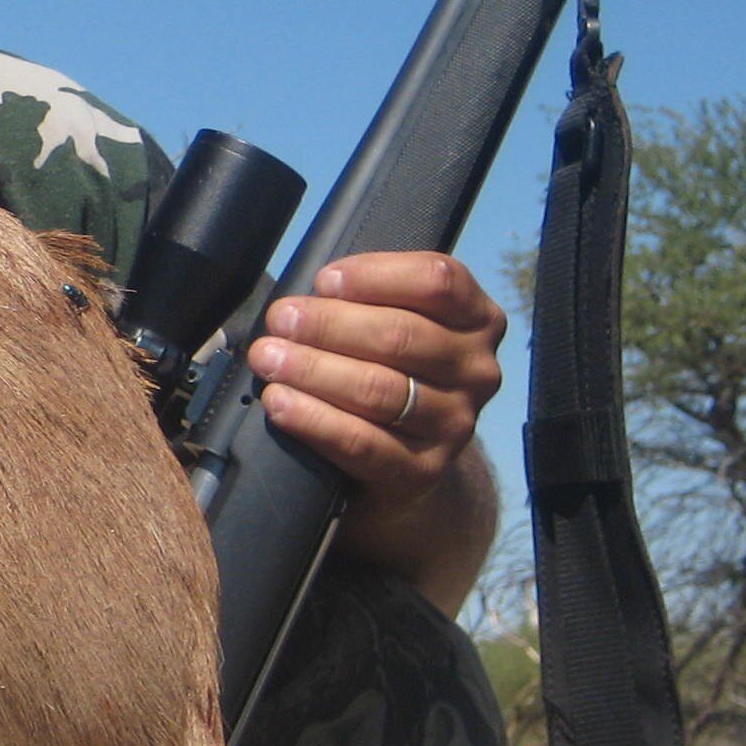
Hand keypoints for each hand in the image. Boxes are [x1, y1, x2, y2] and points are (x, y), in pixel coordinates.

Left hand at [246, 251, 506, 611]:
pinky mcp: (426, 469)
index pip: (438, 281)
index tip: (324, 281)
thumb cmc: (385, 369)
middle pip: (401, 335)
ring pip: (380, 389)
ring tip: (269, 359)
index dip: (376, 276)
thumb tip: (303, 300)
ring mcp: (456, 422)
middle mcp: (476, 369)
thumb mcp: (390, 323)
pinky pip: (364, 443)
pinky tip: (280, 403)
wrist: (403, 458)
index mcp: (475, 318)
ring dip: (313, 370)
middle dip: (328, 324)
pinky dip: (314, 420)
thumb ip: (364, 301)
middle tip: (280, 320)